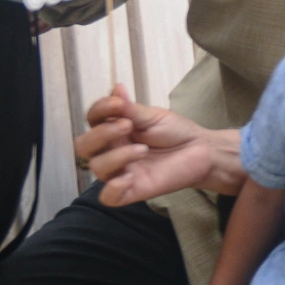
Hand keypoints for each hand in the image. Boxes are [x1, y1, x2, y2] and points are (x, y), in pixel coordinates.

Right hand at [77, 85, 244, 203]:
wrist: (200, 149)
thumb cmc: (174, 131)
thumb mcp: (153, 116)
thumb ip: (130, 108)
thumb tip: (115, 88)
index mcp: (114, 129)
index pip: (92, 120)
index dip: (100, 110)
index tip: (119, 103)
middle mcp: (112, 150)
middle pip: (84, 146)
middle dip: (101, 134)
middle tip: (127, 125)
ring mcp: (120, 171)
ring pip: (98, 168)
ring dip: (117, 156)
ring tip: (142, 149)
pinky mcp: (132, 190)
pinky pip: (109, 197)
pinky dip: (112, 188)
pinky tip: (127, 177)